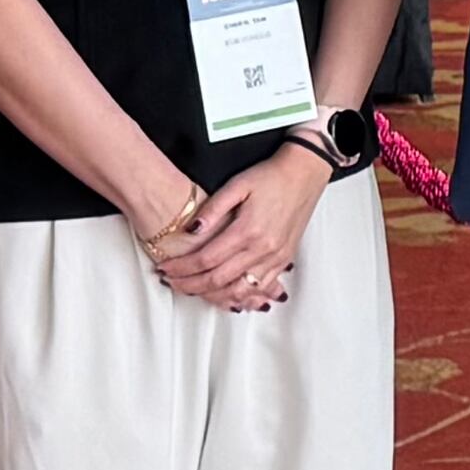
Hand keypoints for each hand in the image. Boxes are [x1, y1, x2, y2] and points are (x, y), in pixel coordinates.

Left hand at [149, 143, 328, 308]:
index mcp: (247, 230)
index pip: (206, 259)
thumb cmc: (271, 176)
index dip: (181, 268)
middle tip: (171, 282)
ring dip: (212, 295)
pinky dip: (240, 296)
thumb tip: (191, 230)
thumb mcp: (237, 184)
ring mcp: (276, 257)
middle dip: (189, 285)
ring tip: (193, 290)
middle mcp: (262, 248)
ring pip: (239, 290)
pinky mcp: (284, 259)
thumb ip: (213, 208)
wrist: (304, 173)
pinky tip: (225, 295)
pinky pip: (260, 288)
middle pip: (218, 279)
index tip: (165, 268)